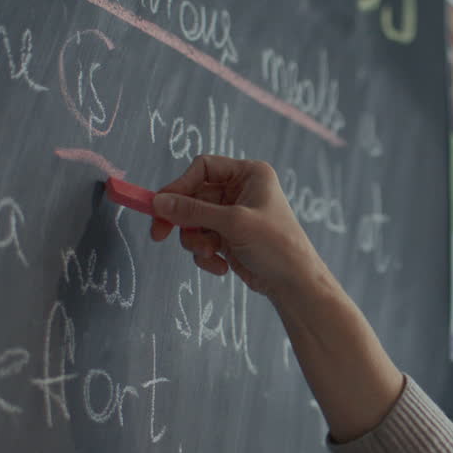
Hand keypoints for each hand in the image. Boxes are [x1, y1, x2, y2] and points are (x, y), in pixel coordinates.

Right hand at [150, 155, 327, 301]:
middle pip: (193, 196)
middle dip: (183, 220)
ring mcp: (233, 216)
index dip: (180, 185)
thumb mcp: (234, 223)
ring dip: (195, 241)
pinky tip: (221, 267)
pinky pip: (202, 241)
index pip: (203, 168)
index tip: (160, 205)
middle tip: (158, 234)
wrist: (295, 284)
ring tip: (209, 254)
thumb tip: (157, 202)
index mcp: (249, 174)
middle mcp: (240, 191)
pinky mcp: (228, 238)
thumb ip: (193, 211)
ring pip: (194, 222)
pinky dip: (205, 255)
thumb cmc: (276, 245)